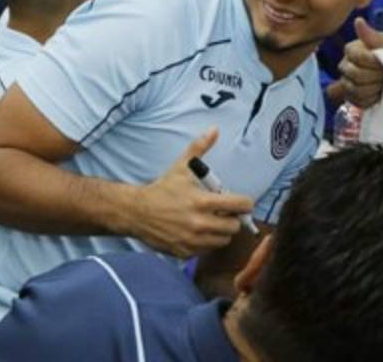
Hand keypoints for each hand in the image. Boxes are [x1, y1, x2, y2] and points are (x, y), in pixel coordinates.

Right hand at [132, 129, 253, 257]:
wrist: (137, 212)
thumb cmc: (162, 189)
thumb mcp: (181, 167)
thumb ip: (199, 148)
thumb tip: (214, 129)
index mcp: (202, 201)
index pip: (239, 205)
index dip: (244, 203)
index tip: (241, 201)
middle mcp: (200, 223)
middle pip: (234, 226)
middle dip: (232, 218)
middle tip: (224, 212)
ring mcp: (192, 240)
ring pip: (223, 240)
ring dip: (221, 231)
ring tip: (212, 221)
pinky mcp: (185, 252)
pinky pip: (208, 250)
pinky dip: (208, 242)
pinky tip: (199, 231)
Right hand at [333, 17, 382, 108]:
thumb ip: (372, 35)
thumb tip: (358, 21)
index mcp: (352, 49)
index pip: (356, 57)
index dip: (373, 62)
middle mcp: (345, 65)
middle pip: (354, 74)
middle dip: (375, 76)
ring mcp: (346, 82)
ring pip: (356, 89)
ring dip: (374, 88)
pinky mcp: (352, 98)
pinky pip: (358, 101)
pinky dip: (372, 99)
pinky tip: (379, 93)